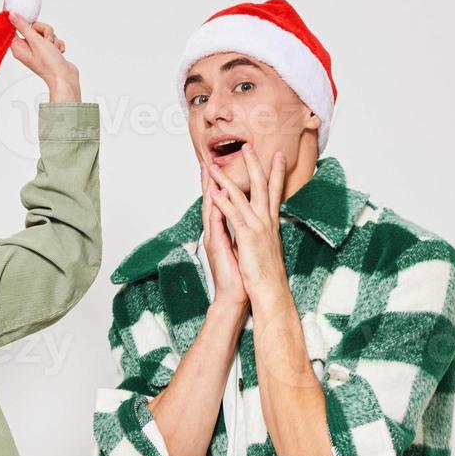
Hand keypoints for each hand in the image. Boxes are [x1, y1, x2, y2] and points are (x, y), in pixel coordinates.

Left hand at [8, 13, 80, 102]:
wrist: (65, 77)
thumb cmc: (49, 64)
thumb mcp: (35, 41)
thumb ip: (23, 26)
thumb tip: (11, 16)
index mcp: (18, 47)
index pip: (13, 29)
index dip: (19, 20)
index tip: (22, 14)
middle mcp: (27, 48)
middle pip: (32, 28)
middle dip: (43, 31)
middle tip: (46, 39)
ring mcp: (38, 50)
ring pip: (44, 33)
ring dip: (52, 37)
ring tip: (53, 47)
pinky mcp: (47, 51)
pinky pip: (52, 39)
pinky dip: (57, 44)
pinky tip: (58, 51)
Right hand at [200, 163, 247, 321]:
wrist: (236, 295)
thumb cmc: (241, 274)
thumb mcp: (243, 248)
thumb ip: (240, 233)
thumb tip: (246, 223)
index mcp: (226, 231)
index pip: (223, 203)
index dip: (223, 185)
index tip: (223, 168)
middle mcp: (218, 231)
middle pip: (213, 200)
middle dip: (212, 180)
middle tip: (209, 160)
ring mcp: (215, 237)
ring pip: (211, 207)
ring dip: (209, 188)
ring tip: (208, 170)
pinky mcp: (216, 245)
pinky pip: (214, 222)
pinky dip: (214, 207)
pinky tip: (214, 195)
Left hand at [207, 144, 289, 305]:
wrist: (270, 290)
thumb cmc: (267, 274)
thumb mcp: (265, 248)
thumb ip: (263, 232)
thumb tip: (260, 224)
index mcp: (270, 223)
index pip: (273, 192)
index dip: (275, 173)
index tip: (277, 157)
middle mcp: (266, 221)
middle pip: (261, 186)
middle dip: (255, 165)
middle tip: (249, 146)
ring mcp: (258, 228)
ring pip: (241, 197)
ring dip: (226, 180)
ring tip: (215, 167)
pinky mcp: (248, 237)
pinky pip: (234, 216)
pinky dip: (224, 203)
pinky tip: (215, 193)